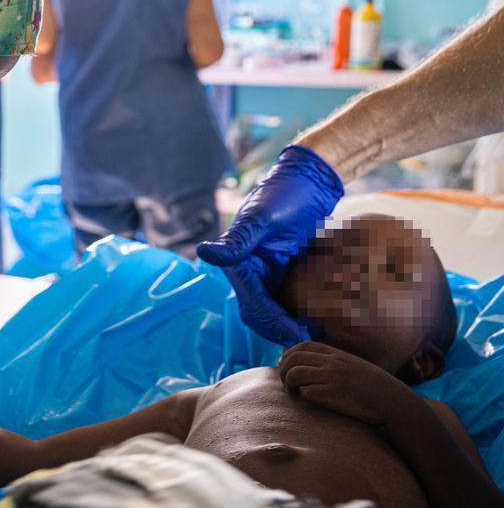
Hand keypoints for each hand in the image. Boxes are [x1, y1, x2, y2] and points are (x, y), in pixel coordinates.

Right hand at [197, 145, 343, 344]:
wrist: (308, 180)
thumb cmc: (285, 193)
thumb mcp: (262, 216)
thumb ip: (237, 239)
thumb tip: (203, 253)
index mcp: (238, 261)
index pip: (254, 302)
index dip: (274, 321)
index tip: (298, 335)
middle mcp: (248, 271)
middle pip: (258, 314)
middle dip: (279, 331)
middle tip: (309, 342)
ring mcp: (266, 272)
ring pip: (270, 311)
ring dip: (286, 326)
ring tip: (314, 337)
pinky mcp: (283, 271)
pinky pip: (286, 300)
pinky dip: (296, 313)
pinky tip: (318, 321)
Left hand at [279, 342, 414, 426]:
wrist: (395, 402)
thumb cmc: (374, 387)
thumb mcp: (353, 366)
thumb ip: (333, 361)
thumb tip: (308, 362)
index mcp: (337, 355)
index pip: (303, 346)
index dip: (289, 355)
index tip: (285, 365)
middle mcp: (333, 363)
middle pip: (293, 359)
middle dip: (283, 370)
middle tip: (286, 383)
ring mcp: (333, 378)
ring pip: (295, 374)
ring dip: (288, 384)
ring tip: (292, 393)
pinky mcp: (334, 395)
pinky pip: (306, 392)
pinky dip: (302, 396)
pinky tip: (308, 400)